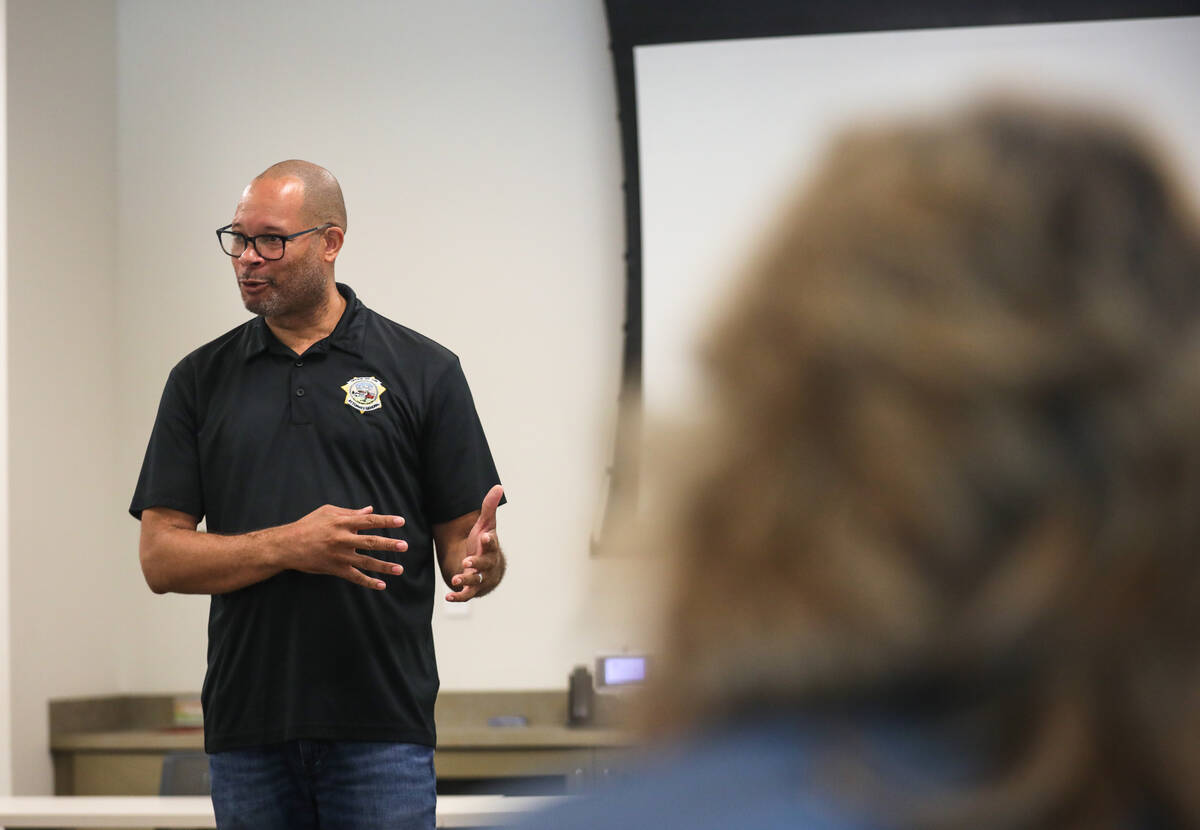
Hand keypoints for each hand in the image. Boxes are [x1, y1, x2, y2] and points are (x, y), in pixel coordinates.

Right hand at [277, 504, 406, 589]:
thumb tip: (370, 511)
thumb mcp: (327, 512)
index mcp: (342, 523)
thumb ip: (350, 512)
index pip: (369, 521)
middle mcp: (343, 539)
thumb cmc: (307, 525)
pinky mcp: (335, 569)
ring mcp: (340, 556)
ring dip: (384, 566)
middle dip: (389, 544)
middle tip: (404, 546)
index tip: (401, 521)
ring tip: (400, 569)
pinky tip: (381, 585)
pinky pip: (355, 577)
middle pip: (371, 542)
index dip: (386, 521)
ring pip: (366, 562)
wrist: (287, 545)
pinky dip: (368, 582)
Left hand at [447, 485, 503, 601]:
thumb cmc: (483, 543)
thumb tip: (499, 487)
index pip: (492, 544)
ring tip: (455, 578)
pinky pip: (466, 595)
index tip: (485, 537)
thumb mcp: (485, 525)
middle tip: (468, 561)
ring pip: (476, 581)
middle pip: (485, 564)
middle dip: (477, 563)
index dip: (489, 542)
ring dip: (466, 580)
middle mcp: (487, 564)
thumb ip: (489, 507)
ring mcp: (480, 577)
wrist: (484, 567)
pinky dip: (458, 596)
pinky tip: (448, 596)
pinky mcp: (472, 589)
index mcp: (490, 548)